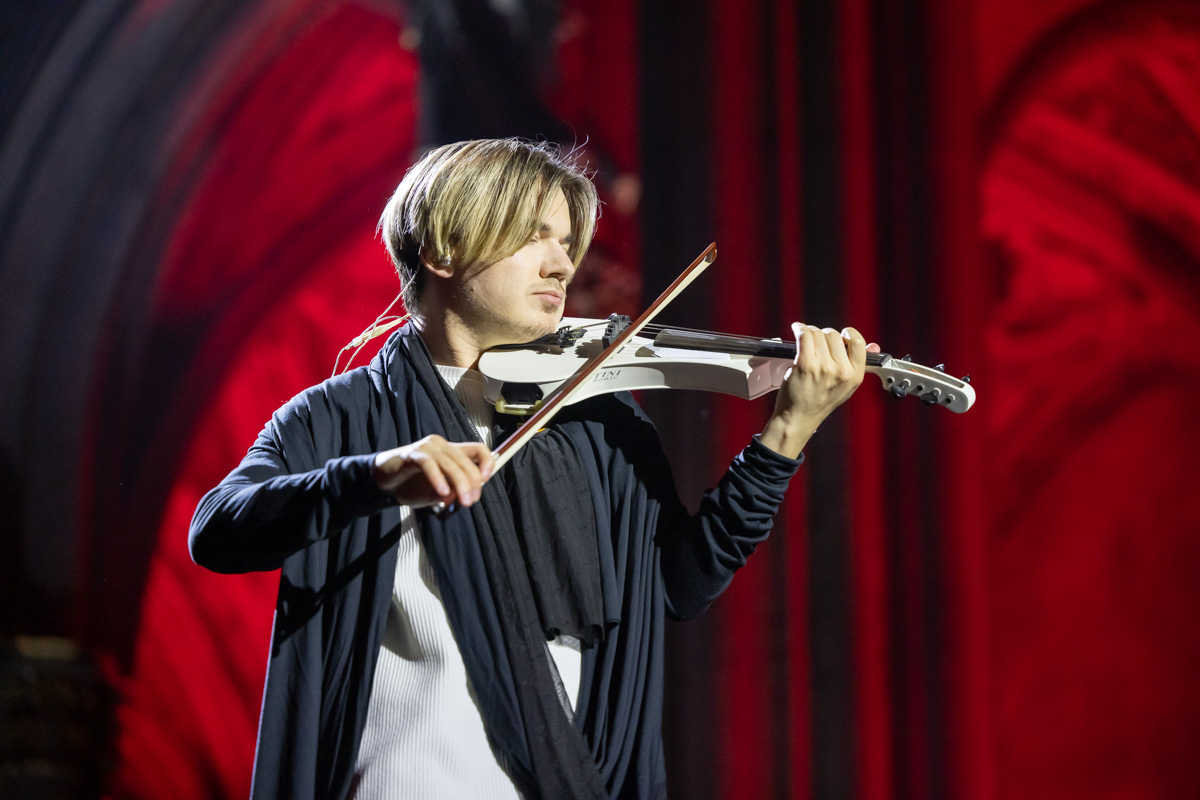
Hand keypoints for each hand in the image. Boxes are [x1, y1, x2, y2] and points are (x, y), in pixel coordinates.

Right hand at [372, 435, 493, 507]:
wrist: (383, 483)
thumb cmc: (411, 485)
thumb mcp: (438, 493)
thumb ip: (453, 493)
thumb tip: (466, 496)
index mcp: (451, 452)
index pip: (478, 449)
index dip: (487, 462)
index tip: (485, 480)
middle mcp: (441, 445)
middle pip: (466, 460)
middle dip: (473, 482)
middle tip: (471, 500)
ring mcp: (427, 448)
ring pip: (451, 463)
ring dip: (460, 483)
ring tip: (462, 501)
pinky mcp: (413, 454)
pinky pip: (430, 464)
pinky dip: (438, 479)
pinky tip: (442, 492)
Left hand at [759, 324, 881, 457]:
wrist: (799, 417)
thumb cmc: (820, 402)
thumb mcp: (847, 386)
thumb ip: (859, 365)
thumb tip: (874, 346)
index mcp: (855, 376)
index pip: (858, 342)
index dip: (848, 334)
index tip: (842, 334)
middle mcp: (841, 371)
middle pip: (834, 335)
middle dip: (824, 335)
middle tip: (817, 343)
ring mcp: (823, 367)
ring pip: (817, 334)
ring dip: (810, 333)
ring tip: (806, 341)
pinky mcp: (805, 364)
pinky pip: (804, 335)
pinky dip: (799, 328)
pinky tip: (798, 329)